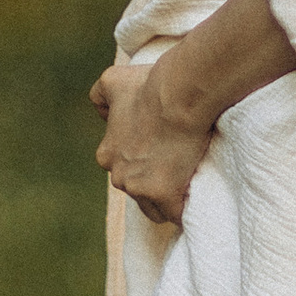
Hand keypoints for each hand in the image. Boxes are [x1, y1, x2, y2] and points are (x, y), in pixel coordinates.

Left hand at [91, 52, 212, 224]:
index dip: (145, 164)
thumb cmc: (150, 85)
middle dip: (155, 183)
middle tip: (178, 165)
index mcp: (106, 154)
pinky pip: (175, 214)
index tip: (163, 154)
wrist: (179, 94)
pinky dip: (185, 207)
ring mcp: (139, 189)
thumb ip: (100, 96)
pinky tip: (196, 195)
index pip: (123, 170)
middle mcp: (117, 176)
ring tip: (187, 183)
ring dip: (167, 200)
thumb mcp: (112, 80)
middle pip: (138, 191)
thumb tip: (102, 114)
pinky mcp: (163, 197)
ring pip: (153, 208)